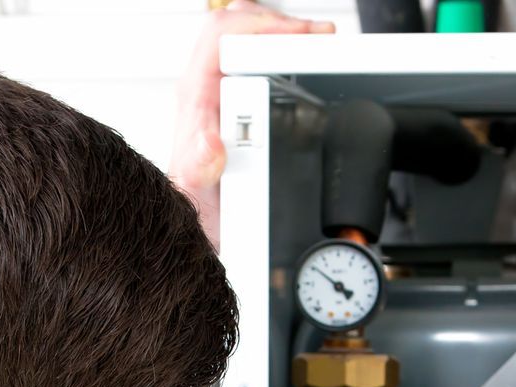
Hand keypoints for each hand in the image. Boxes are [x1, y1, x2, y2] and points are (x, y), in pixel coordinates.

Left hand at [171, 1, 335, 245]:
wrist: (206, 235)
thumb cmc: (200, 215)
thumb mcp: (196, 200)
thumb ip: (199, 171)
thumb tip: (209, 142)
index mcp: (196, 101)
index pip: (220, 37)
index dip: (260, 27)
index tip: (300, 36)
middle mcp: (207, 92)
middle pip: (236, 27)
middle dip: (281, 23)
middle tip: (320, 35)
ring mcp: (224, 95)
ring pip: (248, 39)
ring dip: (285, 33)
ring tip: (319, 41)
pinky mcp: (241, 105)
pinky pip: (260, 61)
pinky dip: (288, 52)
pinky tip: (311, 60)